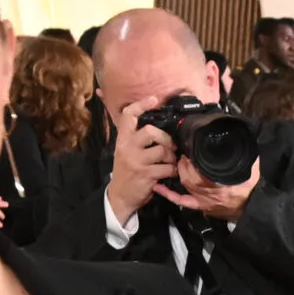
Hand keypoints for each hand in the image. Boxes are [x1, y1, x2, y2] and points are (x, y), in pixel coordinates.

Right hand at [106, 97, 176, 221]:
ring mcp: (136, 161)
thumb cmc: (127, 171)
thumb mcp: (125, 151)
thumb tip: (149, 120)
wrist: (120, 196)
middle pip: (150, 130)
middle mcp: (127, 147)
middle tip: (170, 146)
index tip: (153, 99)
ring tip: (170, 162)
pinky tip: (170, 173)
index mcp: (122, 139)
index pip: (127, 116)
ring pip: (162, 150)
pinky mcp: (146, 175)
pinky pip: (167, 168)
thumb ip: (134, 137)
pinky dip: (173, 171)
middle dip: (166, 137)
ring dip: (171, 156)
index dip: (141, 104)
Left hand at [156, 154, 257, 221]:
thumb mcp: (251, 170)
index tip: (190, 151)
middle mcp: (210, 192)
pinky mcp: (201, 206)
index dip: (192, 161)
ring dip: (180, 173)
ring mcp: (203, 200)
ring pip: (186, 185)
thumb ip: (245, 158)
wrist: (252, 208)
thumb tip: (241, 141)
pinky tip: (159, 187)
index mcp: (222, 184)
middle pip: (190, 177)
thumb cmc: (251, 189)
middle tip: (184, 155)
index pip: (200, 171)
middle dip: (184, 165)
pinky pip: (182, 200)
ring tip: (180, 163)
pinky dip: (169, 194)